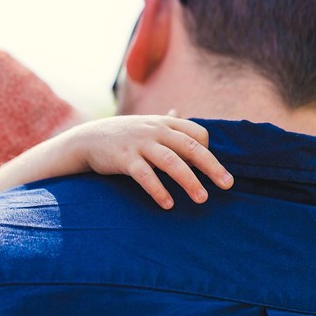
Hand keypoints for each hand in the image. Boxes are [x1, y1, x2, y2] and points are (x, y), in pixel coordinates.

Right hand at [68, 115, 233, 209]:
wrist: (87, 139)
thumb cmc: (123, 134)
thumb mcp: (145, 124)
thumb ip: (165, 120)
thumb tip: (179, 111)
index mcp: (164, 123)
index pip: (197, 133)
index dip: (207, 151)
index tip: (211, 169)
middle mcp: (155, 130)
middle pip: (191, 147)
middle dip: (211, 166)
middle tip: (227, 185)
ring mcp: (140, 144)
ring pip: (171, 162)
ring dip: (189, 181)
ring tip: (202, 198)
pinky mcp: (124, 159)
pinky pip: (145, 175)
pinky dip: (158, 190)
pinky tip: (168, 204)